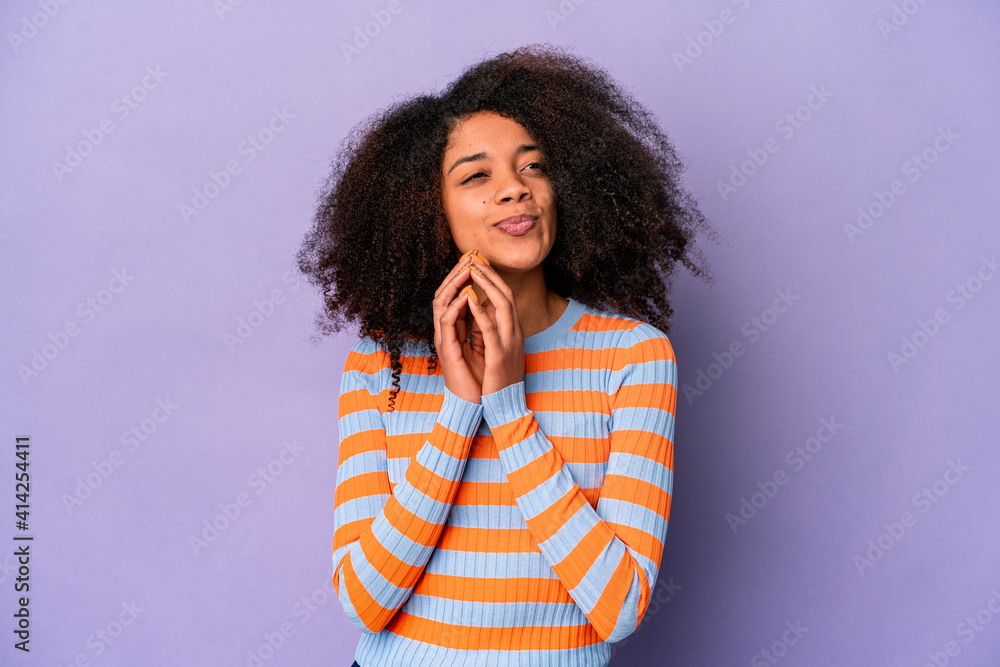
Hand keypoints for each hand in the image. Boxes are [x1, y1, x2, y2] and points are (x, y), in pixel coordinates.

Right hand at [432, 256, 484, 403]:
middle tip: (469, 257)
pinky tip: (465, 297)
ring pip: (440, 304)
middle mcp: (445, 332)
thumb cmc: (481, 377)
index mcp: (454, 329)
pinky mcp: (446, 351)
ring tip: (466, 270)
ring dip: (453, 285)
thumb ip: (483, 324)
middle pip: (443, 294)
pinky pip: (445, 323)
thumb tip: (489, 303)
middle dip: (455, 275)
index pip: (454, 296)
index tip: (477, 260)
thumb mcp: (485, 344)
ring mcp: (443, 340)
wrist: (477, 404)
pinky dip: (455, 308)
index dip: (463, 278)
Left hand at [464, 257, 524, 396]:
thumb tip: (483, 308)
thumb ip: (491, 329)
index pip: (506, 297)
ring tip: (472, 269)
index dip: (493, 278)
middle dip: (490, 274)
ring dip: (487, 285)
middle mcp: (515, 333)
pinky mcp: (500, 355)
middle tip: (475, 257)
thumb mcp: (496, 349)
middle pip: (506, 294)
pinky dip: (480, 311)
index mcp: (513, 331)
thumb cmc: (498, 380)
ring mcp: (509, 343)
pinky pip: (490, 328)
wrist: (505, 406)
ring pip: (503, 305)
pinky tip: (470, 298)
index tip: (479, 263)